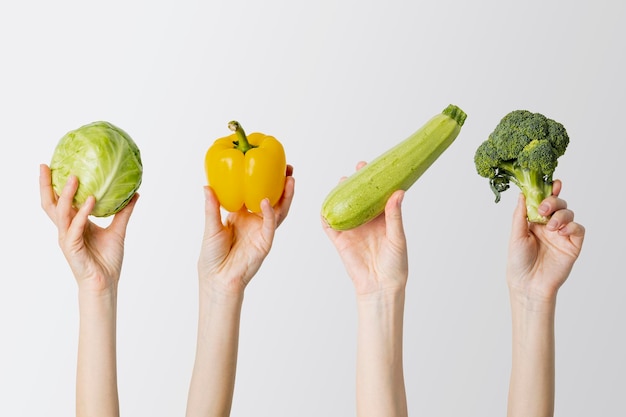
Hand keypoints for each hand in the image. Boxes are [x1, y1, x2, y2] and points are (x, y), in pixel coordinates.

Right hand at [39, 164, 137, 292]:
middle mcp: (67, 229)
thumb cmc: (107, 259)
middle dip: (46, 185)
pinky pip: (75, 226)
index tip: (54, 165)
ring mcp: (67, 238)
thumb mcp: (118, 230)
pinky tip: (90, 200)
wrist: (106, 282)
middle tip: (45, 165)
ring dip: (67, 194)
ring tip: (74, 177)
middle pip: (49, 204)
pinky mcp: (72, 247)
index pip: (59, 201)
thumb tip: (135, 193)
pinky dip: (82, 212)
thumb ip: (124, 212)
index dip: (54, 184)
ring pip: (60, 212)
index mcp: (74, 224)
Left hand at [198, 165, 294, 294]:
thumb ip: (212, 207)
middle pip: (274, 199)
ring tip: (289, 180)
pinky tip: (267, 201)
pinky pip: (269, 225)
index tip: (268, 164)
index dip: (264, 179)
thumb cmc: (213, 256)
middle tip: (287, 168)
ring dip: (285, 196)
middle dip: (282, 184)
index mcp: (242, 215)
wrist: (217, 279)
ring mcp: (262, 231)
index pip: (256, 192)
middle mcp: (255, 221)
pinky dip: (269, 213)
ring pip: (278, 210)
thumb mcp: (211, 227)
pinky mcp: (265, 242)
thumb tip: (207, 186)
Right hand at [322, 162, 407, 295]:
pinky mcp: (340, 241)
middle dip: (355, 183)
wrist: (381, 286)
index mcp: (381, 219)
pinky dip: (325, 215)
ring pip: (342, 208)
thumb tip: (398, 192)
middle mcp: (365, 222)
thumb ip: (394, 215)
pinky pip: (329, 226)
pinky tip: (325, 205)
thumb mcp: (397, 237)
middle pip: (357, 198)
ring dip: (339, 194)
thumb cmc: (396, 264)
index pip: (376, 195)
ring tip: (342, 182)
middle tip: (357, 170)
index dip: (373, 181)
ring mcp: (352, 230)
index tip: (372, 167)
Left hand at [506, 180, 584, 302]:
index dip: (549, 191)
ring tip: (550, 226)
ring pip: (568, 213)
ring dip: (560, 215)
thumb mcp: (516, 235)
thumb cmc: (519, 262)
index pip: (543, 201)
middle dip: (553, 201)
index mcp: (534, 221)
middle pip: (558, 203)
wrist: (528, 284)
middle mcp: (548, 226)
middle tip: (543, 209)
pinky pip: (578, 229)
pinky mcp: (572, 245)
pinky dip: (572, 226)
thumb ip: (520, 214)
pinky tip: (561, 231)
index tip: (552, 183)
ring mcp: (561, 235)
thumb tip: (522, 194)